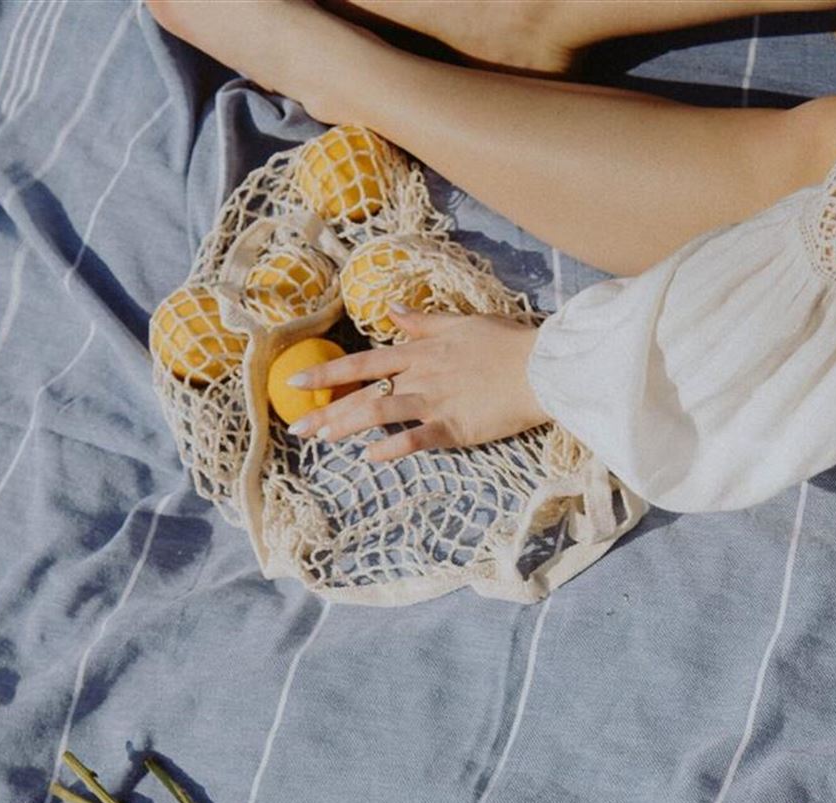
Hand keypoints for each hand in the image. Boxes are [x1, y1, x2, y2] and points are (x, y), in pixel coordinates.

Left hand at [288, 307, 550, 462]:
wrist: (540, 366)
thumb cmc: (505, 343)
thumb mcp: (460, 323)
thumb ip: (423, 322)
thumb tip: (393, 310)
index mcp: (418, 352)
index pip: (362, 363)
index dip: (326, 372)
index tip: (296, 380)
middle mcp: (419, 376)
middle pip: (362, 394)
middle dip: (325, 410)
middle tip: (295, 428)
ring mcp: (434, 402)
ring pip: (379, 413)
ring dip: (346, 426)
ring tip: (320, 439)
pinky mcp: (454, 427)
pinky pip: (416, 439)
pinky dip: (393, 448)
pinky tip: (370, 458)